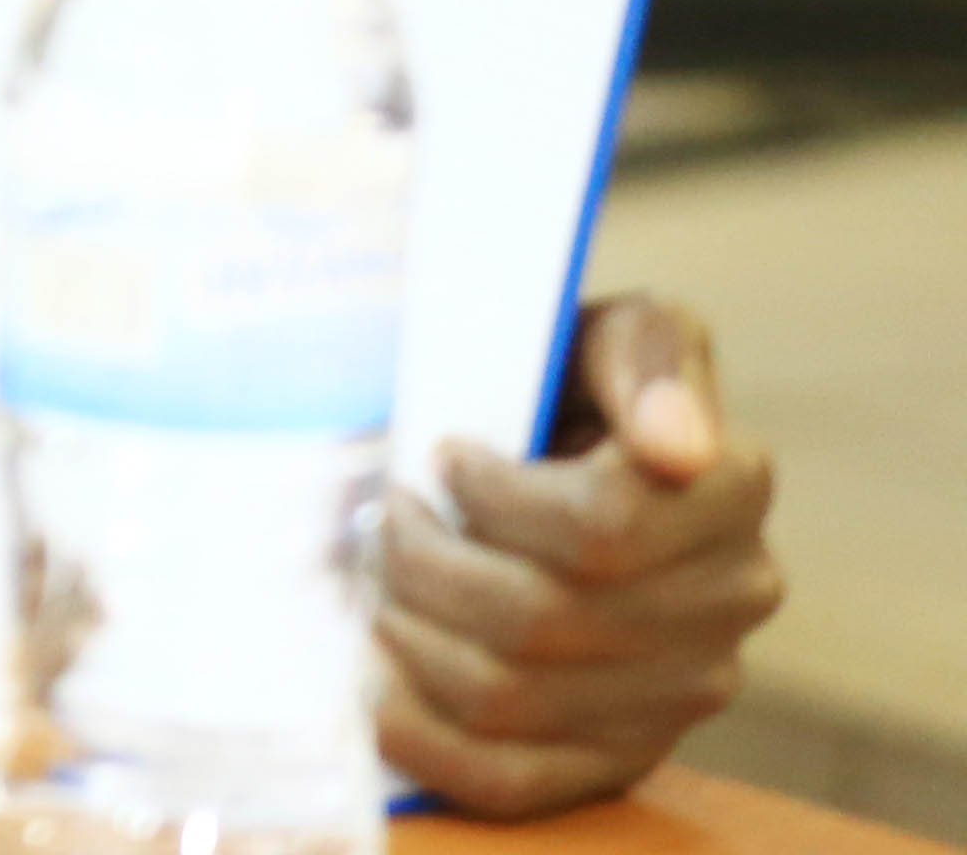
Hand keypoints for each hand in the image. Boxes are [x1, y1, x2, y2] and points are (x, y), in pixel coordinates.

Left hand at [376, 292, 781, 813]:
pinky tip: (378, 685)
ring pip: (511, 694)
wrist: (558, 447)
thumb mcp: (608, 326)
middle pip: (539, 615)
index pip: (601, 527)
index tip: (446, 456)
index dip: (493, 495)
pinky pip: (512, 779)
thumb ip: (650, 357)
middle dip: (428, 561)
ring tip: (380, 579)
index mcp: (729, 494)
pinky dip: (426, 739)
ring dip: (412, 633)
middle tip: (384, 518)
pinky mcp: (621, 753)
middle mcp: (727, 601)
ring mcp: (681, 691)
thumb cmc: (568, 377)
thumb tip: (675, 444)